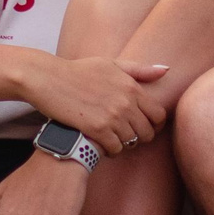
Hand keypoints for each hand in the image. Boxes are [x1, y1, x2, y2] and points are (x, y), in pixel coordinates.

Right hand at [20, 54, 167, 154]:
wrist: (47, 78)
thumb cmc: (77, 70)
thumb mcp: (110, 64)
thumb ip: (139, 69)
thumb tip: (166, 70)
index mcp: (132, 87)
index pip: (158, 115)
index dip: (155, 125)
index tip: (145, 128)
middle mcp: (126, 102)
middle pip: (147, 132)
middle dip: (139, 138)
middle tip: (127, 137)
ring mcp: (112, 116)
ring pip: (131, 142)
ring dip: (123, 145)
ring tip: (112, 140)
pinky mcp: (97, 129)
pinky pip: (115, 149)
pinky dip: (110, 150)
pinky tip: (102, 145)